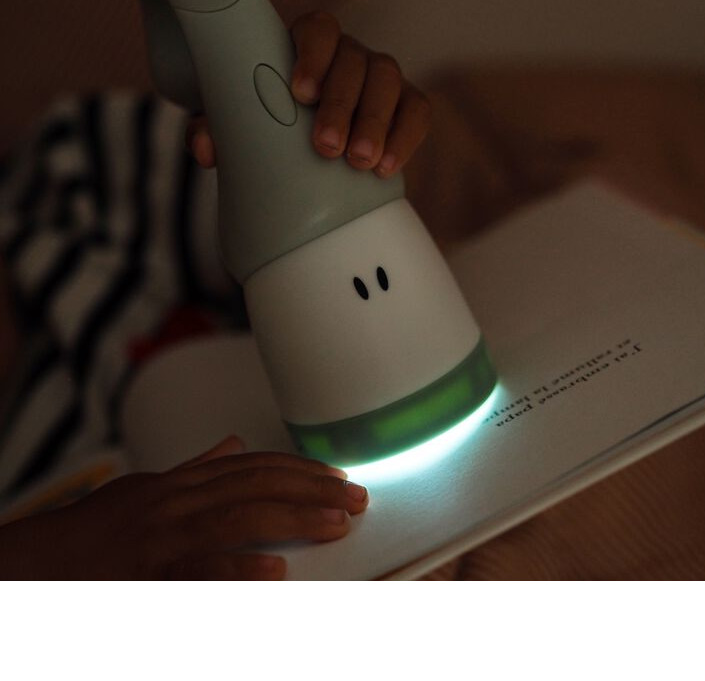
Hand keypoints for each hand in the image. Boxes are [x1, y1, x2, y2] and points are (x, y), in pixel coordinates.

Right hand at [0, 436, 367, 579]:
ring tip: (337, 522)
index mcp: (182, 484)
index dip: (298, 469)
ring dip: (294, 518)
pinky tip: (275, 572)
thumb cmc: (95, 529)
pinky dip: (238, 569)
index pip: (253, 467)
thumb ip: (194, 468)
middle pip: (257, 486)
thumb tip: (233, 443)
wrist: (38, 562)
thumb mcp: (147, 489)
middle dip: (311, 489)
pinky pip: (199, 569)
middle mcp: (179, 501)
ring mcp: (165, 535)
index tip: (335, 476)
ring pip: (239, 517)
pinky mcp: (150, 572)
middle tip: (356, 497)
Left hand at [186, 11, 431, 177]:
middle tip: (326, 146)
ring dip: (375, 122)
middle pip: (356, 60)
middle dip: (343, 103)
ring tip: (359, 163)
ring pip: (389, 82)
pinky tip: (387, 168)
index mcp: (309, 46)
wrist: (309, 149)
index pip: (319, 29)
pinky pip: (418, 112)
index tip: (301, 92)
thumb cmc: (272, 124)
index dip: (314, 55)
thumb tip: (206, 148)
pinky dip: (406, 137)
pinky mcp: (408, 107)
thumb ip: (217, 128)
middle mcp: (349, 55)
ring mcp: (382, 79)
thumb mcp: (239, 122)